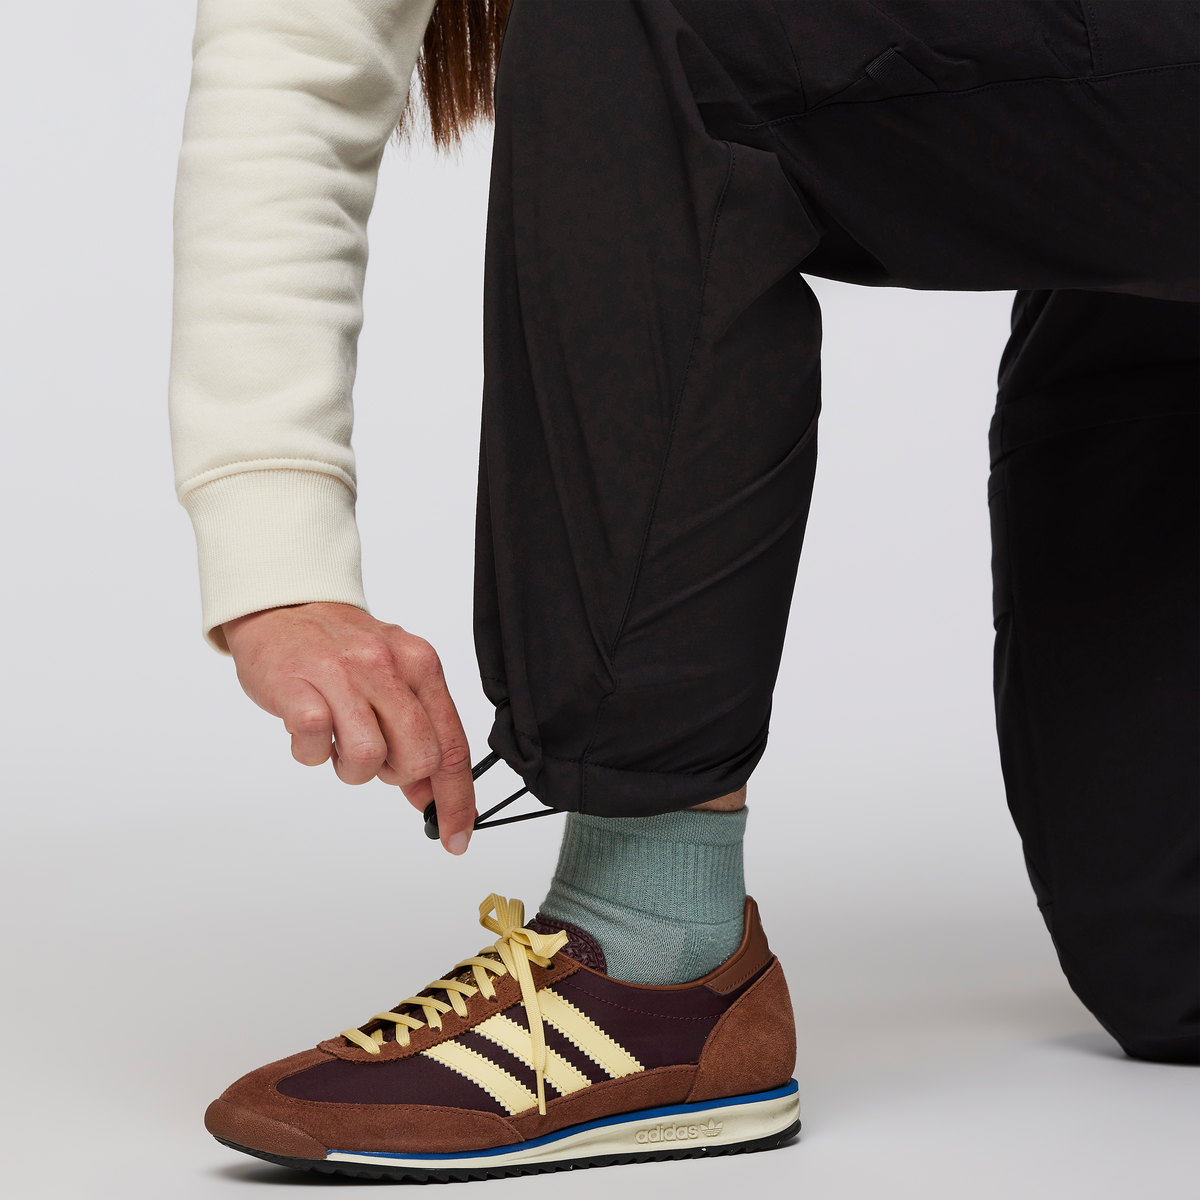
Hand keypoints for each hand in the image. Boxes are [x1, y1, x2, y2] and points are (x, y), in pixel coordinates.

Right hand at [222, 602, 475, 853]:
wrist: (282, 604)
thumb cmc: (339, 649)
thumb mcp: (392, 678)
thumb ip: (418, 730)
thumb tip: (432, 795)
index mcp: (420, 664)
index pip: (452, 744)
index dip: (456, 798)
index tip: (457, 835)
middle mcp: (387, 665)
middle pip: (419, 757)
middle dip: (398, 775)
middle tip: (375, 757)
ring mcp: (341, 673)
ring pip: (368, 758)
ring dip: (352, 767)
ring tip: (338, 740)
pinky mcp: (297, 685)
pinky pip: (316, 747)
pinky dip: (313, 753)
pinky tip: (310, 732)